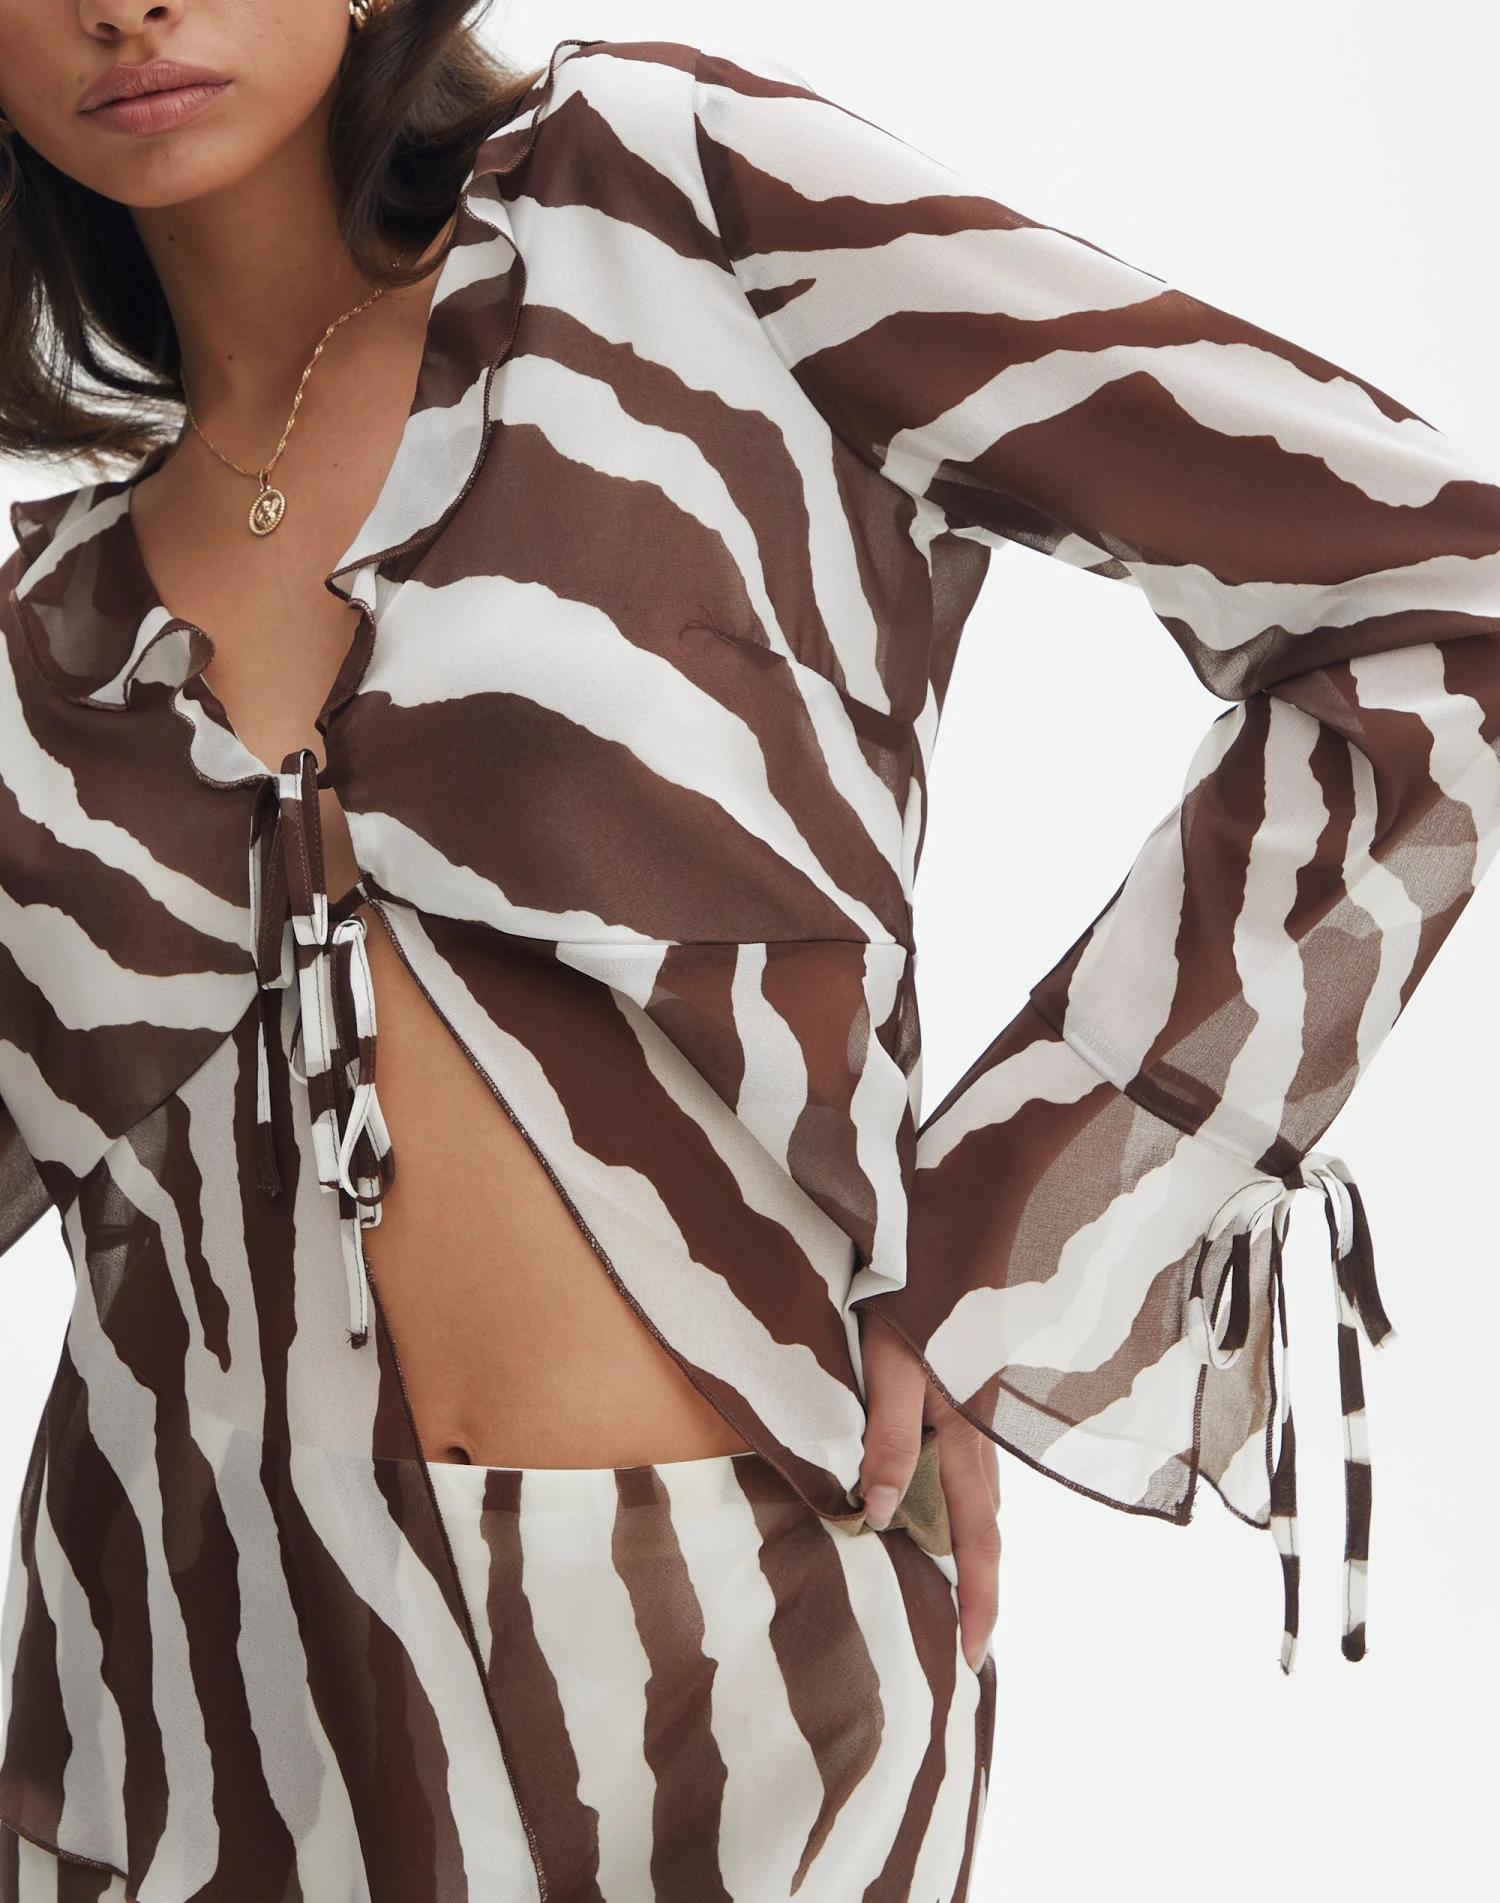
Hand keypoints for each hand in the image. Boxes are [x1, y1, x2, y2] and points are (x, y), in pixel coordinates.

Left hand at [856, 1308, 999, 1671]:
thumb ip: (888, 1436)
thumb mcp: (892, 1362)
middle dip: (976, 1581)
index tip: (973, 1659)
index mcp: (965, 1434)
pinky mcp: (962, 1380)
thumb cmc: (919, 1286)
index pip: (978, 1539)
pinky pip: (961, 1454)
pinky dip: (949, 1490)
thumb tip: (878, 1518)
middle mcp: (979, 1427)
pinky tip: (922, 1485)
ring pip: (975, 1488)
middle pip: (984, 1521)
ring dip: (964, 1536)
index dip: (979, 1601)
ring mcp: (974, 1402)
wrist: (960, 1215)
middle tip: (959, 1634)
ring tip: (941, 1575)